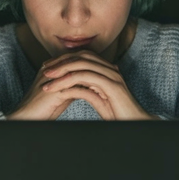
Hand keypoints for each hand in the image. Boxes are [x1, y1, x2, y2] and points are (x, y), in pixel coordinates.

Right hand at [7, 61, 109, 120]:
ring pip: (79, 72)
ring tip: (110, 82)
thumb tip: (89, 84)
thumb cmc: (43, 109)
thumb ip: (73, 86)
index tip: (109, 69)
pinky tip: (101, 94)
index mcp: (53, 68)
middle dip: (98, 67)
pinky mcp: (55, 91)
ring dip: (95, 76)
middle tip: (114, 71)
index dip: (94, 64)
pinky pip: (76, 87)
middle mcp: (53, 69)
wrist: (26, 118)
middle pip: (79, 61)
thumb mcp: (62, 94)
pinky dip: (89, 89)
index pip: (77, 59)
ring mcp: (53, 78)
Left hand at [33, 50, 157, 120]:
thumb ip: (88, 89)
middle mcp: (110, 69)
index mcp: (107, 70)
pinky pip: (85, 77)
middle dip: (60, 62)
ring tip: (47, 79)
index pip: (82, 57)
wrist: (134, 123)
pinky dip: (69, 81)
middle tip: (44, 69)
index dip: (64, 60)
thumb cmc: (117, 114)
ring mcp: (112, 75)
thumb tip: (72, 86)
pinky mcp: (111, 85)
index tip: (49, 68)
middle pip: (81, 57)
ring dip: (61, 71)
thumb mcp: (98, 99)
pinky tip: (58, 87)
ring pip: (81, 65)